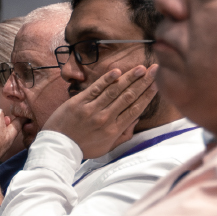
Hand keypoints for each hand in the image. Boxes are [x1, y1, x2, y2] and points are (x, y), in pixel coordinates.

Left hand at [44, 64, 158, 158]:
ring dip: (130, 77)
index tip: (157, 83)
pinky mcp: (79, 102)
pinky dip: (107, 79)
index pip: (136, 109)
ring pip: (115, 90)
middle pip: (129, 97)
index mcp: (114, 130)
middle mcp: (105, 119)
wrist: (59, 146)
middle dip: (144, 82)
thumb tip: (137, 119)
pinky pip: (96, 88)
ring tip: (141, 68)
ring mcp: (92, 109)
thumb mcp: (107, 147)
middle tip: (155, 69)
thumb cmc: (84, 147)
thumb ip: (124, 134)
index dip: (148, 95)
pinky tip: (117, 71)